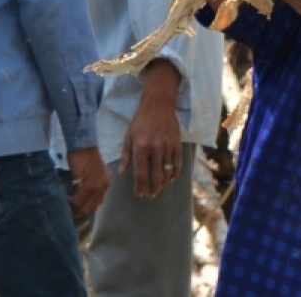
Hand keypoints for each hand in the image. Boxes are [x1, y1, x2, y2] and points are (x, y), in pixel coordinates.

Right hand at [66, 147, 110, 217]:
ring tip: (66, 205)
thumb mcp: (92, 171)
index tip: (75, 208)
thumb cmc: (84, 154)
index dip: (85, 208)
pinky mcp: (88, 185)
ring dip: (74, 208)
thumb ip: (91, 183)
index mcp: (106, 182)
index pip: (96, 203)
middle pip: (91, 208)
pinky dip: (70, 202)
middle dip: (79, 212)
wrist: (82, 143)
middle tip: (69, 210)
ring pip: (85, 207)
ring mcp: (97, 186)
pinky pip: (78, 200)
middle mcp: (104, 186)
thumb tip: (81, 196)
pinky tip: (65, 199)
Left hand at [120, 59, 183, 198]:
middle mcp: (155, 148)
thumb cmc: (140, 120)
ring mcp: (168, 146)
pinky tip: (169, 179)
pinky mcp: (177, 144)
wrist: (158, 104)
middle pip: (156, 176)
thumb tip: (122, 173)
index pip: (141, 173)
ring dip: (163, 184)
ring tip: (158, 188)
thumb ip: (126, 156)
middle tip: (150, 195)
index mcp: (140, 146)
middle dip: (152, 189)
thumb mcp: (128, 136)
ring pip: (167, 172)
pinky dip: (174, 175)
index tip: (139, 194)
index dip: (140, 186)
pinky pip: (177, 165)